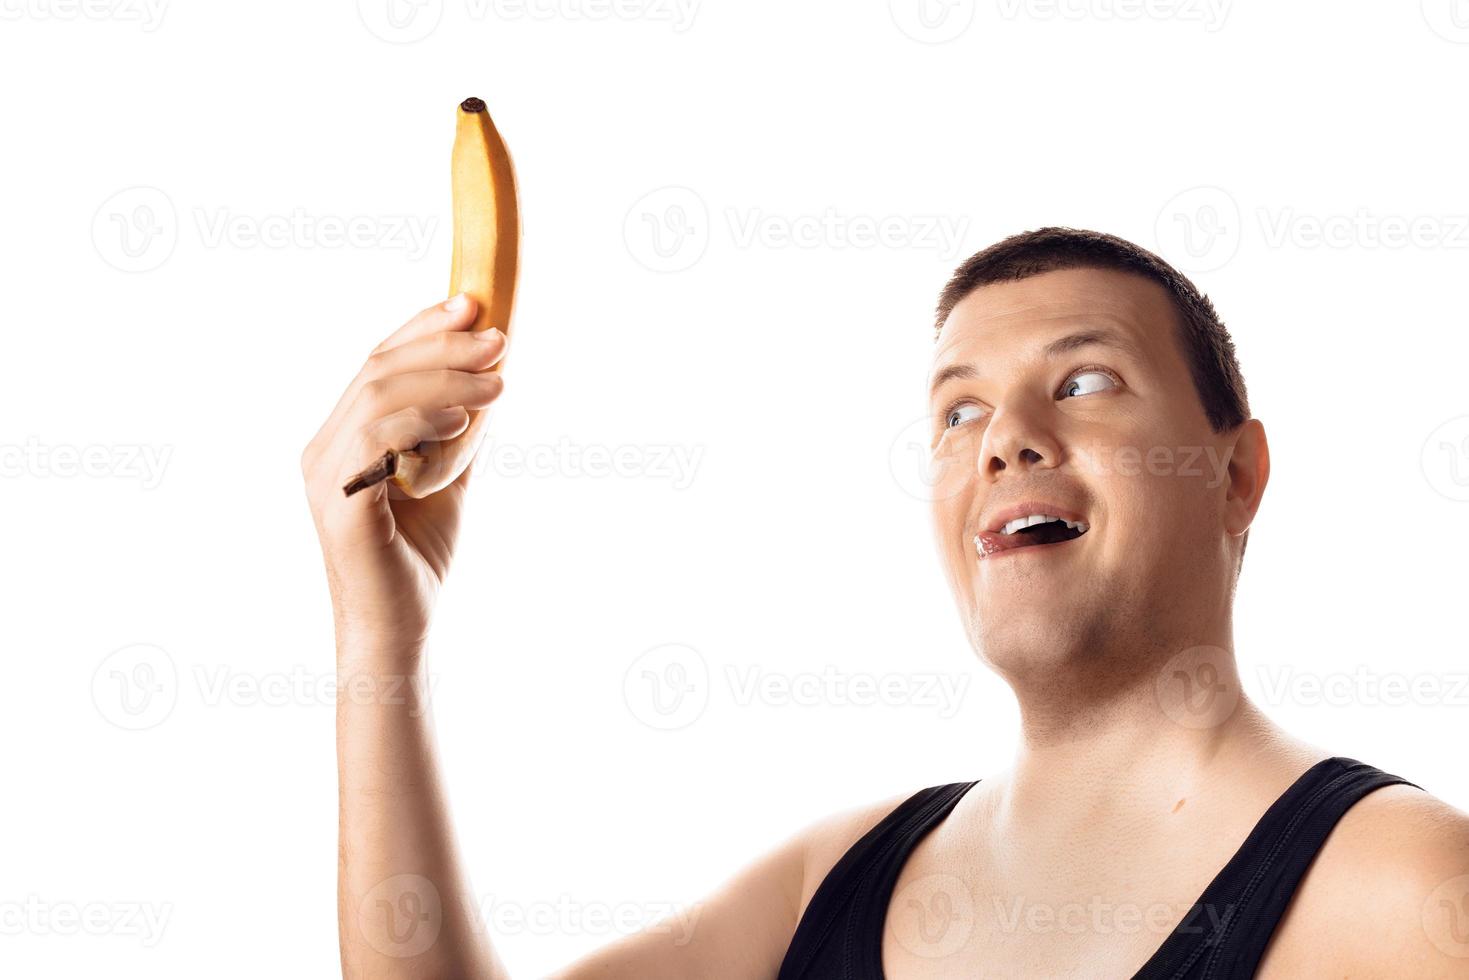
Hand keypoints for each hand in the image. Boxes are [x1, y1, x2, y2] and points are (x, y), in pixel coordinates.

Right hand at [301, 294, 505, 655]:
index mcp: (343, 437)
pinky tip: (466, 418)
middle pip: (378, 370)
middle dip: (443, 345)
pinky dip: (422, 420)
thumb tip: (493, 376)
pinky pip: (376, 440)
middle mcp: (323, 449)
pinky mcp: (340, 505)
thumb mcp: (449, 477)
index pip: (377, 362)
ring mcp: (325, 475)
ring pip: (378, 396)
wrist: (401, 630)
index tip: (472, 303)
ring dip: (446, 379)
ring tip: (499, 383)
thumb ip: (460, 431)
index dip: (422, 327)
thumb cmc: (419, 559)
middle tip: (499, 340)